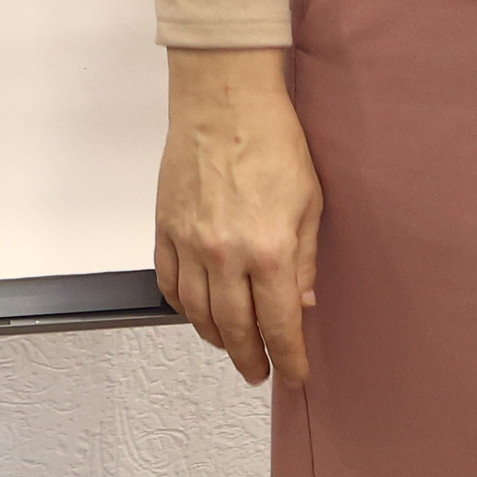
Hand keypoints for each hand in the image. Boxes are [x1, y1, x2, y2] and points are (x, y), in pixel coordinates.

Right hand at [153, 47, 320, 388]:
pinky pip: (169, 284)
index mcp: (269, 251)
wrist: (224, 102)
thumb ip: (304, 260)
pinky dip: (182, 307)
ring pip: (197, 314)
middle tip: (259, 371)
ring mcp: (190, 244)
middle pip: (235, 330)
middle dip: (251, 359)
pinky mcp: (166, 229)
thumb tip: (302, 304)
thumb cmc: (273, 141)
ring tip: (231, 346)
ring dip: (216, 338)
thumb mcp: (310, 202)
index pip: (278, 326)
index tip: (294, 374)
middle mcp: (226, 256)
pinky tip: (197, 312)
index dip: (288, 359)